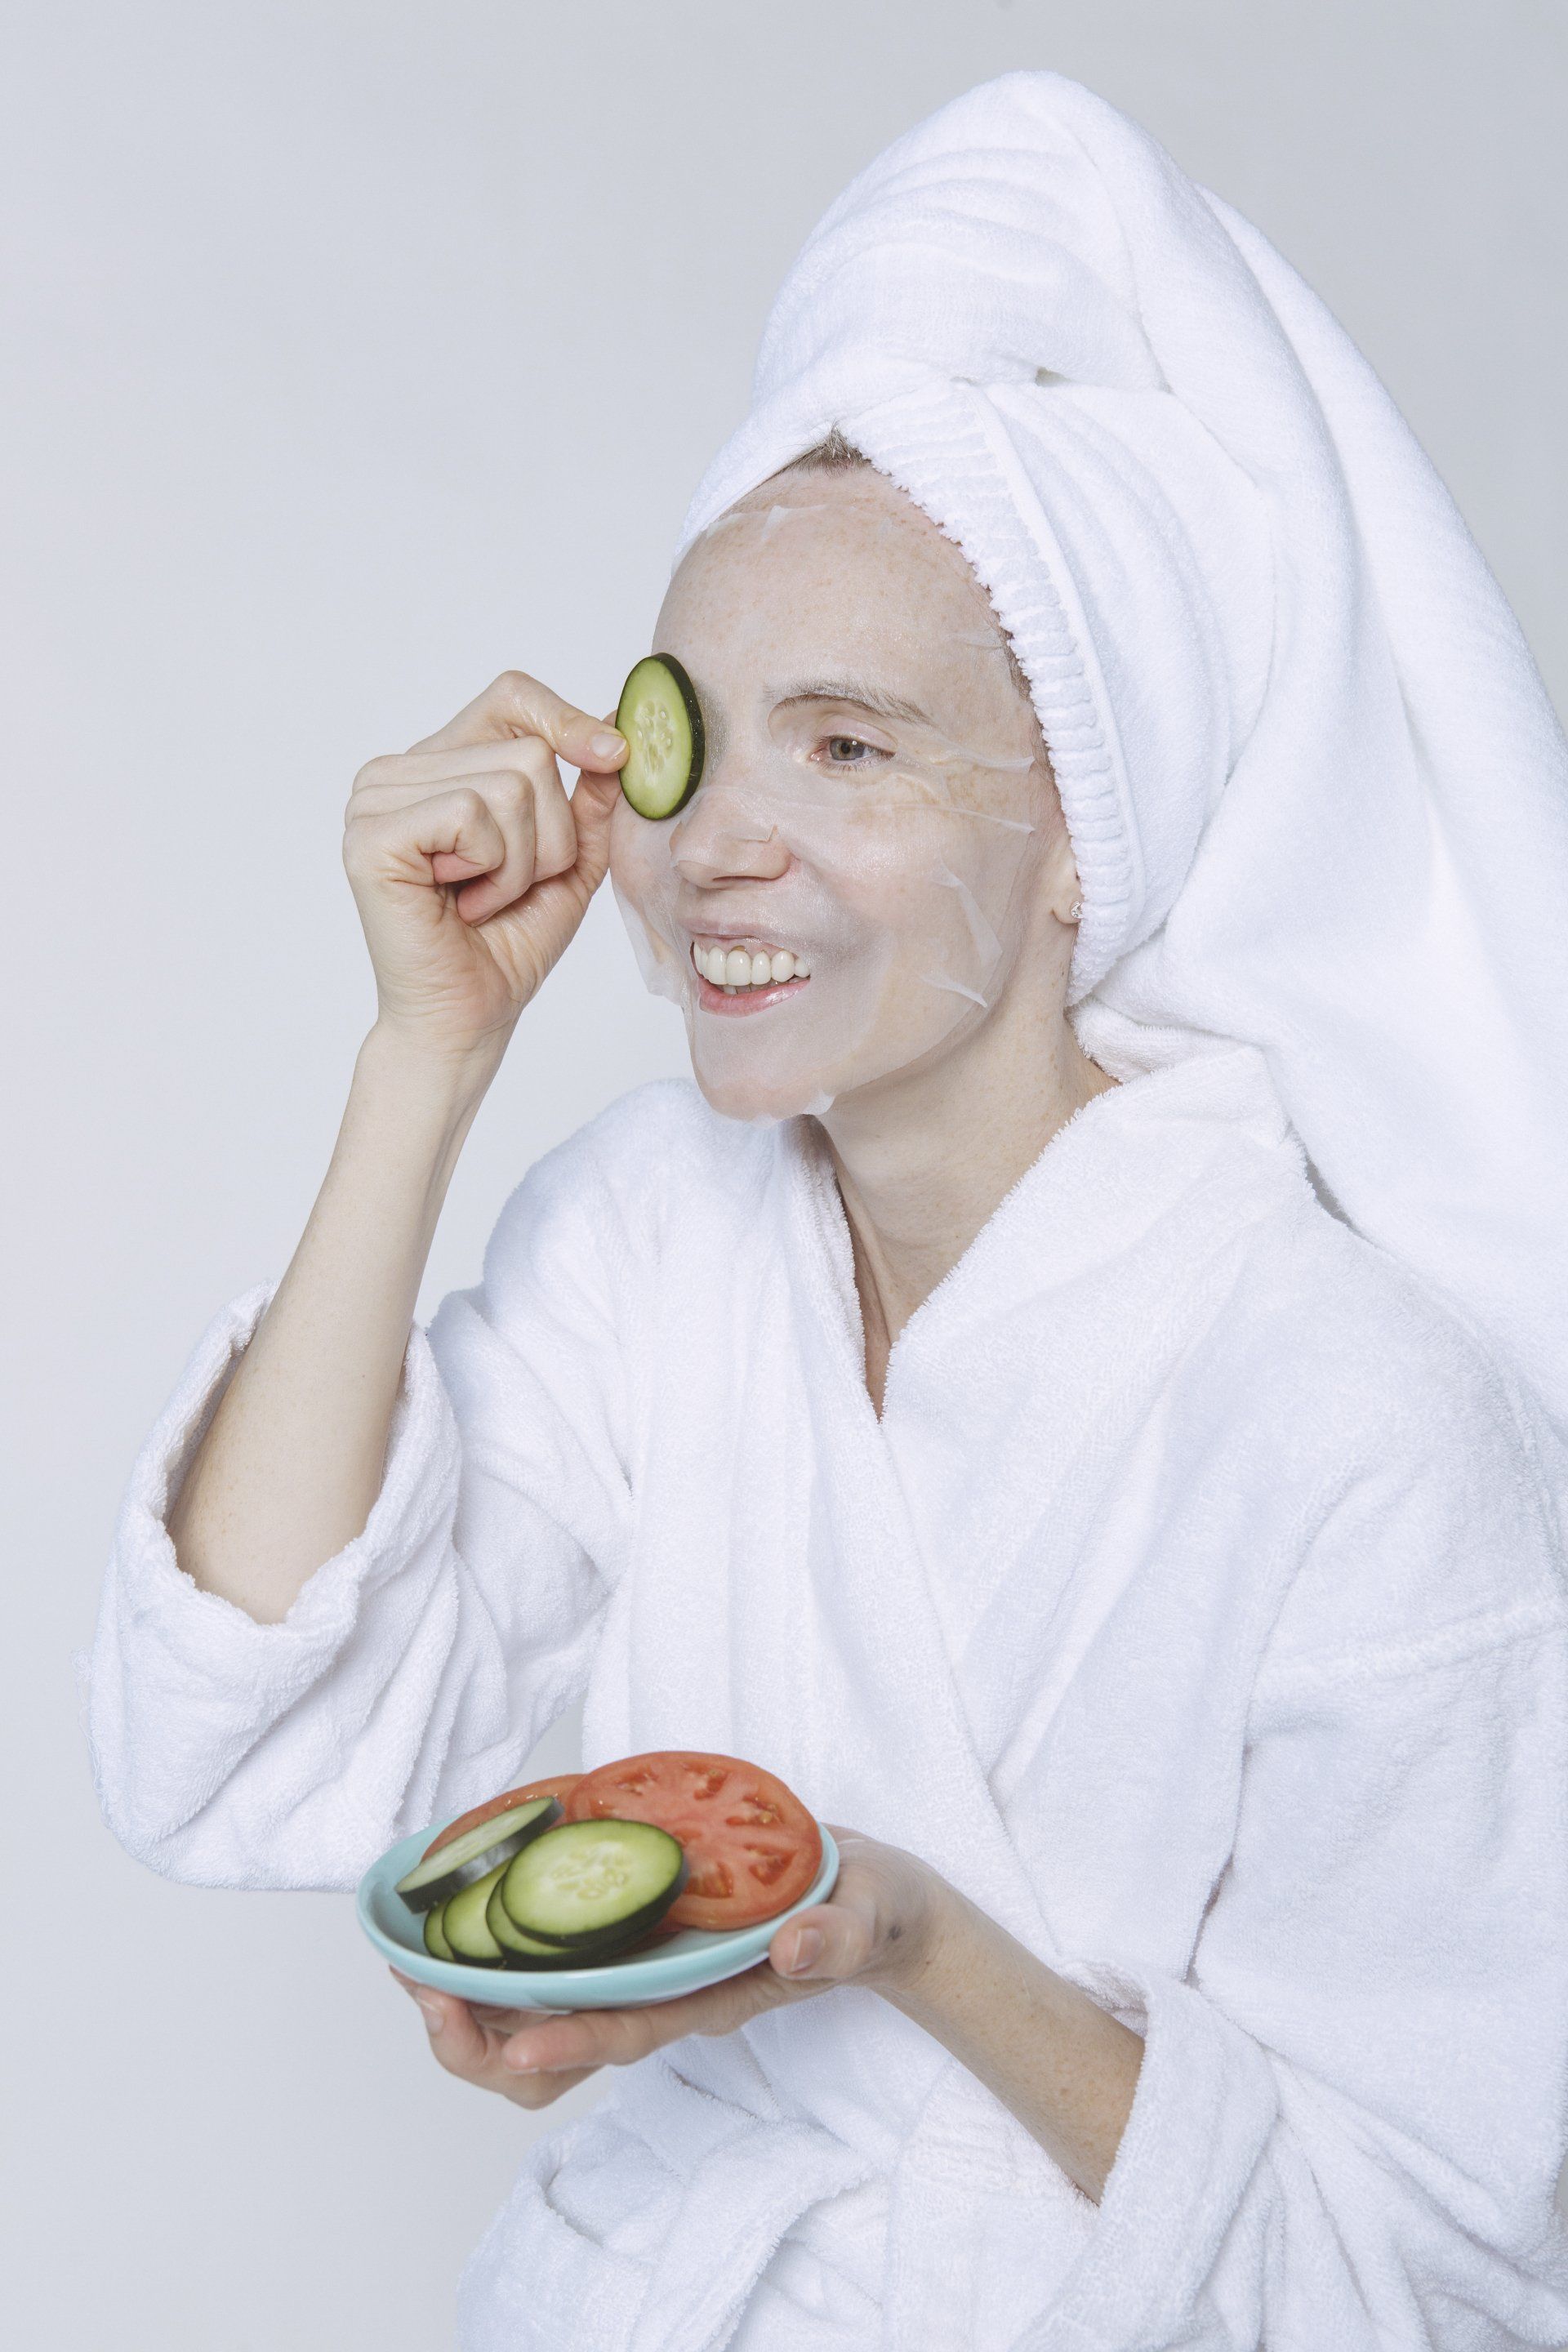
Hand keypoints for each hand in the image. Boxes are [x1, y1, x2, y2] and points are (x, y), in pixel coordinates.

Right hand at [343, 670, 627, 1062]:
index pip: (511, 697)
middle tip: (507, 885)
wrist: (470, 1018)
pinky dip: (492, 869)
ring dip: (522, 861)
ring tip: (483, 898)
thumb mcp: (570, 859)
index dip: (567, 719)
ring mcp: (376, 799)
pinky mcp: (373, 834)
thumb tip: (616, 722)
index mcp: (439, 765)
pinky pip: (472, 815)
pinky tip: (461, 902)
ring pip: (509, 784)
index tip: (614, 756)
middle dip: (549, 835)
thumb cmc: (508, 944)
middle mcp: (399, 771)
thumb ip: (589, 794)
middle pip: (527, 752)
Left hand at [390, 1828, 942, 2109]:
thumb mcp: (870, 1913)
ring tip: (409, 1959)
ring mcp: (640, 1974)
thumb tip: (797, 1948)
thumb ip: (837, 1935)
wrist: (871, 1902)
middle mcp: (661, 1996)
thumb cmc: (868, 1911)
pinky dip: (496, 1949)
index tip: (512, 2047)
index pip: (628, 2033)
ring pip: (534, 2019)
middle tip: (419, 1984)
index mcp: (710, 1996)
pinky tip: (464, 1908)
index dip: (567, 2044)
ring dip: (466, 2002)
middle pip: (554, 2055)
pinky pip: (549, 1966)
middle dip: (479, 2039)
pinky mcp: (631, 1942)